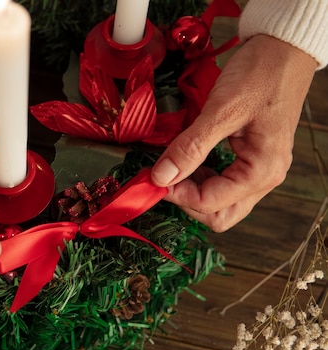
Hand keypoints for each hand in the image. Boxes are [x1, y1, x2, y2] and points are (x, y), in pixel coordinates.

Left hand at [151, 35, 316, 230]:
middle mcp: (264, 177)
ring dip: (193, 191)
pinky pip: (224, 183)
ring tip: (172, 167)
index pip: (210, 204)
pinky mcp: (251, 159)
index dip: (176, 194)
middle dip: (186, 201)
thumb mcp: (221, 110)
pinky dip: (202, 179)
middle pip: (219, 214)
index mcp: (261, 171)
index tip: (152, 177)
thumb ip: (190, 147)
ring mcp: (260, 170)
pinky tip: (188, 160)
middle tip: (163, 177)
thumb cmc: (261, 74)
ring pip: (221, 203)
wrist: (284, 49)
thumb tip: (160, 177)